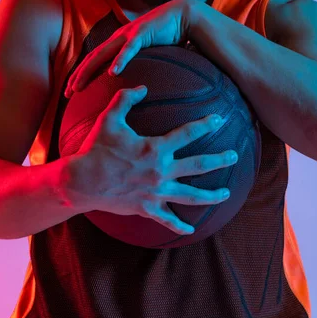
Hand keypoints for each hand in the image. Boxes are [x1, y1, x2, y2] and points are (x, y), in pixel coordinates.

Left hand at [64, 0, 192, 98]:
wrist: (180, 16)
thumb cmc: (164, 36)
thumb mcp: (146, 53)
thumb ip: (137, 64)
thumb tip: (133, 83)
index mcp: (117, 43)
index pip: (93, 60)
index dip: (80, 75)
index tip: (70, 92)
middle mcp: (118, 38)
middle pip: (91, 58)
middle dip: (77, 76)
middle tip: (66, 94)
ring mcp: (128, 35)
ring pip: (102, 55)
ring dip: (88, 71)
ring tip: (78, 86)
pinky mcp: (142, 34)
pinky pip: (128, 49)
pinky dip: (119, 61)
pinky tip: (112, 73)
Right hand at [69, 85, 235, 234]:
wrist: (81, 181)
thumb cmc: (95, 148)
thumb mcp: (109, 118)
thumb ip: (126, 99)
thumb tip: (142, 88)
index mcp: (155, 148)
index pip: (188, 134)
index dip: (206, 125)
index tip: (220, 119)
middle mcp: (161, 171)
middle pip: (198, 166)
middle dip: (219, 160)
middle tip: (235, 155)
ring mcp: (155, 192)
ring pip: (191, 196)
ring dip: (211, 194)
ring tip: (226, 193)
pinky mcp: (146, 208)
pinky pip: (167, 220)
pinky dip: (179, 226)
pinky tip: (191, 229)